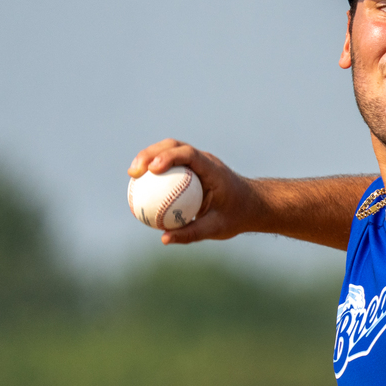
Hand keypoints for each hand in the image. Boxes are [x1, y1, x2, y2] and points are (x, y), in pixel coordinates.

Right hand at [127, 139, 259, 244]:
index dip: (168, 157)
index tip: (151, 170)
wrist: (253, 205)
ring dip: (150, 157)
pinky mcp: (194, 168)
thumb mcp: (218, 228)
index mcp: (213, 170)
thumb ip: (192, 233)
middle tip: (133, 172)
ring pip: (170, 150)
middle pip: (174, 146)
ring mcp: (199, 162)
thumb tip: (164, 239)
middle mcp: (205, 160)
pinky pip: (172, 164)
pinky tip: (141, 185)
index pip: (189, 155)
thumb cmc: (238, 216)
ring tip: (132, 175)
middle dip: (150, 154)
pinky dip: (156, 170)